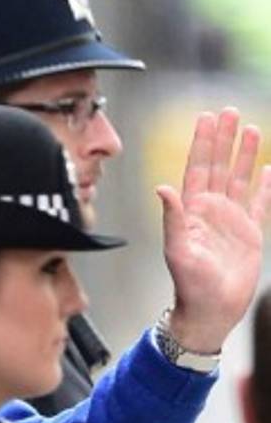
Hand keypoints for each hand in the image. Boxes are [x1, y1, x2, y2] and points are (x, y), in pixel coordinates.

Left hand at [158, 107, 270, 351]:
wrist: (210, 310)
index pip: (197, 168)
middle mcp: (211, 210)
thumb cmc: (189, 284)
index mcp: (192, 210)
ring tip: (251, 129)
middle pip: (219, 166)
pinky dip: (265, 185)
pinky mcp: (250, 234)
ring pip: (240, 178)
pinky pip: (260, 203)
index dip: (202, 143)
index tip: (205, 118)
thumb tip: (162, 188)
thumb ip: (172, 218)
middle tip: (229, 112)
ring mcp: (231, 220)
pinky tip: (269, 168)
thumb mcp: (177, 250)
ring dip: (244, 154)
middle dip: (223, 139)